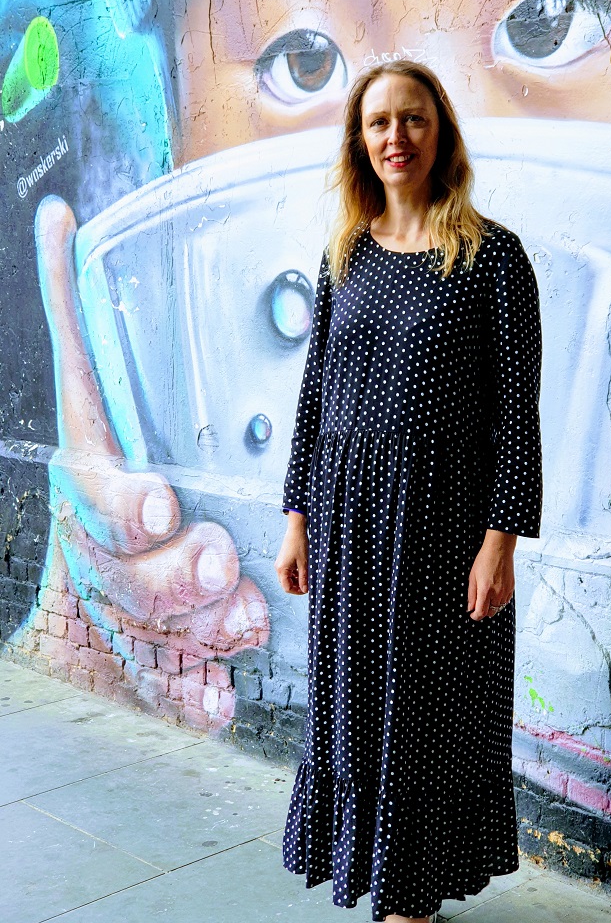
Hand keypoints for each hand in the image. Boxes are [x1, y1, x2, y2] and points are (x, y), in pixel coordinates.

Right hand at [31, 195, 269, 727]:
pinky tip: (218, 704)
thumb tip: (55, 217)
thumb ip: (79, 315)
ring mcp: (114, 610)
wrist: (78, 561)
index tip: (164, 502)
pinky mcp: (140, 658)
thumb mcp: (90, 388)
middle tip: (222, 567)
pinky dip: (190, 698)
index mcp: (88, 486)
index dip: (126, 502)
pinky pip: (162, 685)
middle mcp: (94, 552)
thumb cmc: (107, 467)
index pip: (97, 493)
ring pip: (151, 629)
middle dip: (177, 572)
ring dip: (198, 631)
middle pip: (128, 572)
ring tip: (242, 622)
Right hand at [275, 514, 308, 594]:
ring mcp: (279, 564)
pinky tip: (302, 571)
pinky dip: (294, 574)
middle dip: (296, 586)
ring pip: (287, 578)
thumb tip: (305, 590)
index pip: (287, 588)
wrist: (296, 530)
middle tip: (307, 585)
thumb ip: (304, 578)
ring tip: (306, 577)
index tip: (306, 590)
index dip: (297, 591)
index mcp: (282, 570)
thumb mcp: (304, 563)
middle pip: (286, 584)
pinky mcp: (282, 561)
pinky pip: (287, 572)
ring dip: (296, 580)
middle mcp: (278, 568)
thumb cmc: (299, 545)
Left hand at [467, 529, 515, 620]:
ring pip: (499, 608)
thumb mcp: (472, 577)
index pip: (481, 612)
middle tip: (478, 604)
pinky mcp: (511, 588)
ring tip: (487, 596)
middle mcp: (497, 593)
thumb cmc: (485, 560)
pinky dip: (500, 601)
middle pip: (491, 612)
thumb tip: (470, 607)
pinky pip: (506, 601)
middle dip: (483, 611)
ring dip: (492, 606)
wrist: (499, 550)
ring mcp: (506, 591)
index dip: (475, 616)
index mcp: (485, 590)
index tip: (472, 614)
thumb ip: (471, 595)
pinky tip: (495, 593)